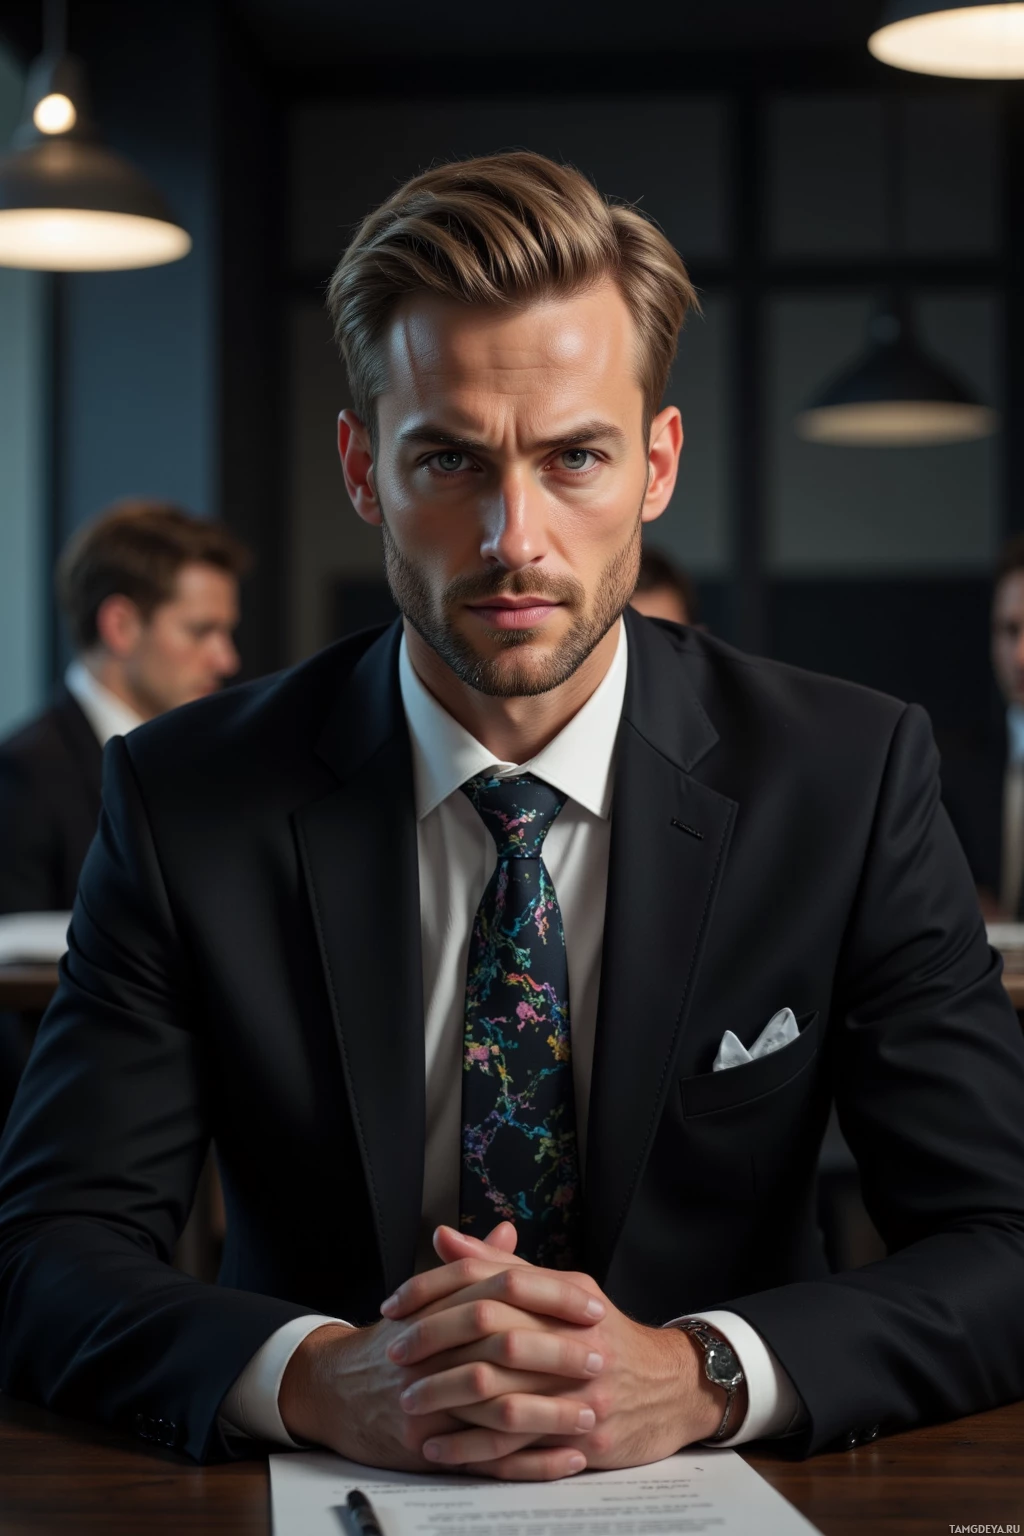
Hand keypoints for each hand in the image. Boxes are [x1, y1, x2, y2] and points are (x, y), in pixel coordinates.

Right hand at [278, 1225, 601, 1477]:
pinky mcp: (425, 1444)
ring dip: (551, 1412)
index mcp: (439, 1306)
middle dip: (557, 1352)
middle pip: (502, 1344)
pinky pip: (486, 1457)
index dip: (551, 1297)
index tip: (592, 1305)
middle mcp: (432, 1349)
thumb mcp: (427, 1297)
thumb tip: (508, 1231)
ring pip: (498, 1406)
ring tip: (595, 1412)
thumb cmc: (393, 1341)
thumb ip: (473, 1266)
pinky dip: (531, 1461)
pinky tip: (568, 1458)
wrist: (333, 1389)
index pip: (501, 1289)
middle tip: (601, 1356)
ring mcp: (427, 1398)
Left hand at [383, 1225, 741, 1472]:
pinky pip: (521, 1449)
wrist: (673, 1388)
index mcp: (569, 1295)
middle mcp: (577, 1340)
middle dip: (437, 1345)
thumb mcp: (562, 1289)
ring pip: (505, 1396)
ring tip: (408, 1403)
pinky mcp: (585, 1438)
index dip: (439, 1289)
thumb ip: (500, 1265)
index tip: (397, 1305)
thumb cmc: (604, 1333)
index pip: (494, 1279)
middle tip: (395, 1355)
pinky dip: (474, 1450)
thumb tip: (443, 1236)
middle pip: (495, 1335)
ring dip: (449, 1402)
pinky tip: (439, 1448)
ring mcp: (583, 1392)